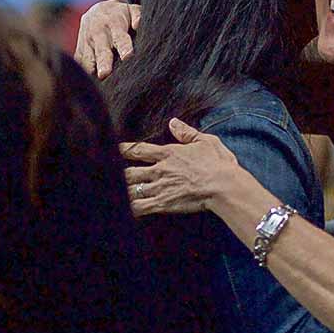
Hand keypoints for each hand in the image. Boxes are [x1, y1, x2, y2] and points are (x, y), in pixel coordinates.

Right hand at [74, 0, 141, 78]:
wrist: (97, 11)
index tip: (128, 56)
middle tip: (104, 74)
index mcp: (113, 24)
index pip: (120, 37)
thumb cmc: (121, 15)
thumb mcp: (131, 10)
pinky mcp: (79, 51)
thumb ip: (138, 16)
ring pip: (88, 59)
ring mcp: (86, 43)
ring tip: (96, 82)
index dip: (124, 47)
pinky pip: (79, 63)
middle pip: (102, 50)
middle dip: (103, 63)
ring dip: (91, 70)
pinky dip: (83, 73)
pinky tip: (89, 84)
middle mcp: (98, 34)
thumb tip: (139, 23)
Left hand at [119, 118, 240, 216]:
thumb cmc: (218, 164)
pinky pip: (140, 207)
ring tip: (113, 193)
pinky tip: (123, 210)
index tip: (114, 149)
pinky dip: (130, 208)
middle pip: (130, 172)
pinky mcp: (163, 203)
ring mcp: (160, 187)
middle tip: (110, 175)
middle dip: (119, 174)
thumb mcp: (205, 141)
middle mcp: (160, 170)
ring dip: (123, 191)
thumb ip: (186, 132)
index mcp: (169, 153)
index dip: (124, 150)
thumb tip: (173, 122)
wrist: (223, 186)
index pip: (139, 150)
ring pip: (132, 189)